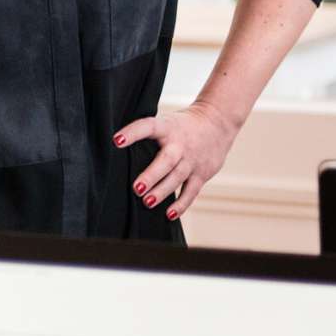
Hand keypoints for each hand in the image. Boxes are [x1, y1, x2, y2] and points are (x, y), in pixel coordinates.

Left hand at [112, 99, 239, 219]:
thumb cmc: (183, 125)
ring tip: (147, 202)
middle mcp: (180, 144)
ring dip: (162, 192)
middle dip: (151, 175)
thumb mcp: (167, 122)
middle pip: (166, 161)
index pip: (148, 127)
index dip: (132, 133)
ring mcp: (192, 160)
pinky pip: (191, 191)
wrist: (219, 121)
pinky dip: (181, 204)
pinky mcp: (202, 173)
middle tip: (136, 188)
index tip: (116, 140)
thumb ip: (150, 135)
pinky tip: (169, 214)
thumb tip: (118, 148)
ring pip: (177, 178)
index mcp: (168, 127)